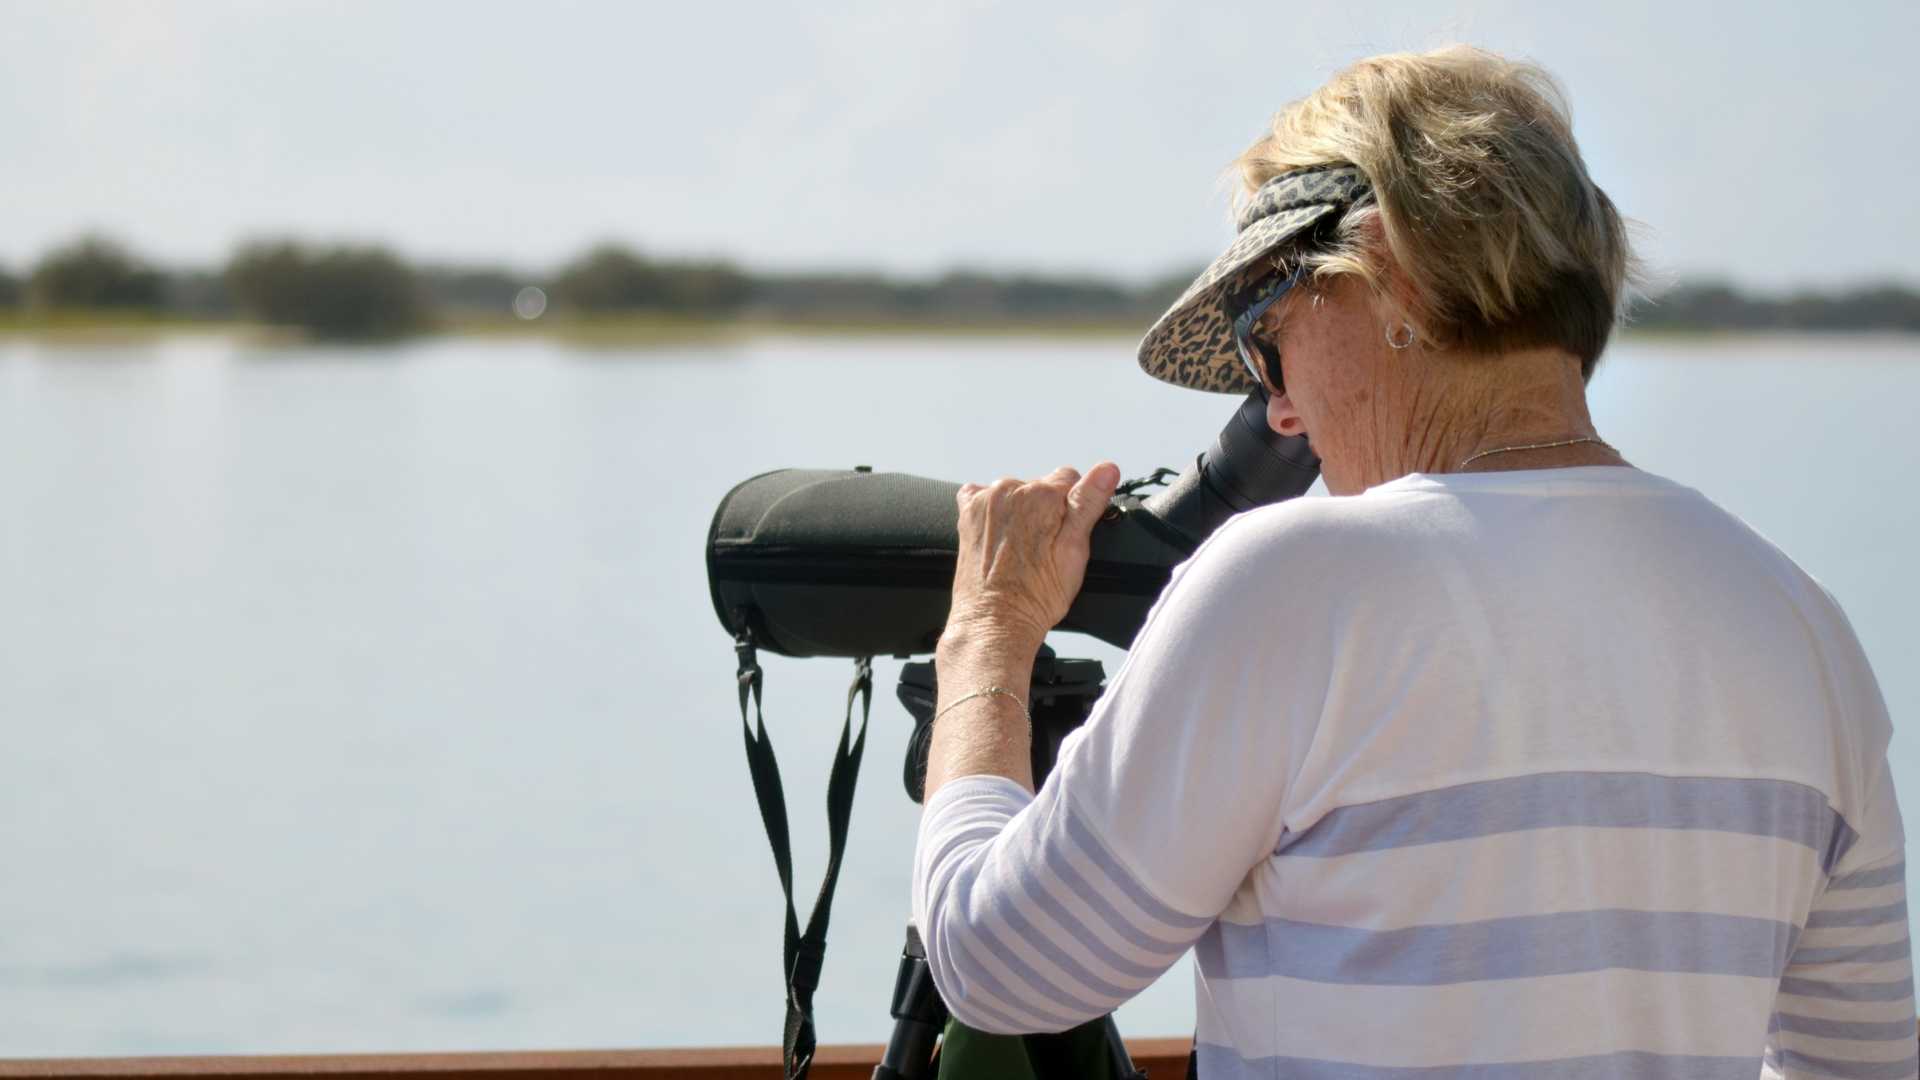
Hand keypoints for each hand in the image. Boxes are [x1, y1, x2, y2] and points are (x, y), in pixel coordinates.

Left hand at [945, 462, 1121, 649]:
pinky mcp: (967, 515)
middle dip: (1046, 510)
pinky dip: (993, 512)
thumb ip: (1088, 502)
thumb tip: (1106, 469)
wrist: (994, 622)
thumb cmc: (1035, 595)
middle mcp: (1008, 490)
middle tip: (1043, 548)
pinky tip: (1000, 537)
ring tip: (1021, 550)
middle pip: (1040, 486)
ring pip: (1014, 493)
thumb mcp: (1075, 550)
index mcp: (1040, 495)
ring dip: (1020, 512)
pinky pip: (984, 498)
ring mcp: (984, 502)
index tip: (1065, 533)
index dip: (1073, 508)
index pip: (1070, 478)